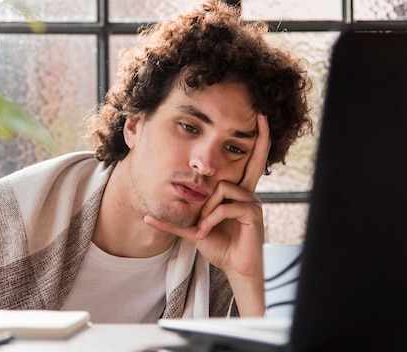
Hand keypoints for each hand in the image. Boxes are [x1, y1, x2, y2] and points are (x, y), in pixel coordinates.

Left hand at [144, 114, 269, 315]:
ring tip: (202, 227)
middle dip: (241, 158)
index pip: (250, 160)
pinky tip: (205, 231)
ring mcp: (253, 202)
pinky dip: (211, 219)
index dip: (258, 139)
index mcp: (238, 191)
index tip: (260, 116)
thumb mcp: (192, 230)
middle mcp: (248, 193)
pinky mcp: (253, 214)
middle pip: (243, 166)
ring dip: (207, 209)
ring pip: (222, 188)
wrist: (234, 267)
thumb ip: (173, 222)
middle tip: (230, 168)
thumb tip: (146, 219)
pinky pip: (226, 206)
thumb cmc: (218, 245)